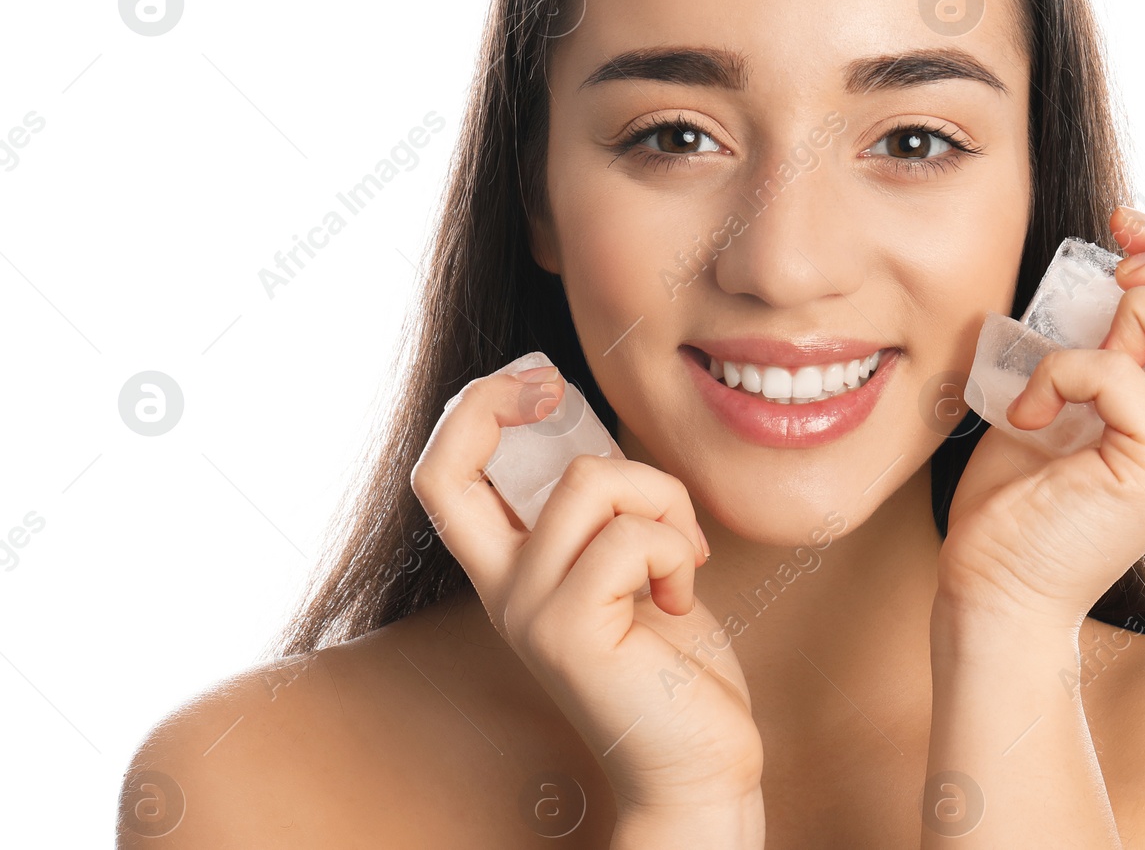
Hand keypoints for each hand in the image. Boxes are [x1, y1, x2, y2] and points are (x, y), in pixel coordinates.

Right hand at [409, 365, 763, 814]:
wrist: (701, 762)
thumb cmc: (675, 662)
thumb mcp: (628, 562)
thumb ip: (602, 509)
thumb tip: (598, 429)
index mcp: (510, 567)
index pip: (443, 476)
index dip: (475, 409)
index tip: (539, 382)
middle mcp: (502, 589)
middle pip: (450, 468)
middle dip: (494, 401)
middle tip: (554, 390)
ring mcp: (528, 612)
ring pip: (591, 481)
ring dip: (662, 497)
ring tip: (682, 549)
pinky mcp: (569, 633)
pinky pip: (633, 535)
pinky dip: (677, 547)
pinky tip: (682, 594)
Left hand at [938, 208, 1144, 630]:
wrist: (997, 585)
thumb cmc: (1022, 495)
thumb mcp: (1071, 393)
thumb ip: (1105, 342)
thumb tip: (1105, 277)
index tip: (1125, 237)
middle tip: (1115, 270)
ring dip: (1135, 309)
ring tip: (1082, 356)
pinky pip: (1119, 371)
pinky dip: (1060, 370)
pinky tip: (1030, 408)